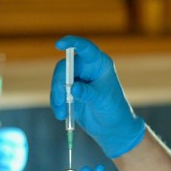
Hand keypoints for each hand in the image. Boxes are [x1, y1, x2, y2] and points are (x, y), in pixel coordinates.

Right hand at [51, 35, 145, 158]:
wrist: (112, 128)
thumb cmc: (114, 109)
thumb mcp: (102, 99)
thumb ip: (87, 93)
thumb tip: (72, 88)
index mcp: (99, 63)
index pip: (85, 48)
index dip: (72, 42)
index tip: (59, 44)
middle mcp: (87, 68)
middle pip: (65, 66)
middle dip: (59, 83)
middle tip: (61, 100)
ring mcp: (77, 80)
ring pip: (58, 80)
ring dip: (57, 96)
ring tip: (62, 113)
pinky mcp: (70, 92)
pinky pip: (57, 93)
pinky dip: (56, 103)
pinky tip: (62, 114)